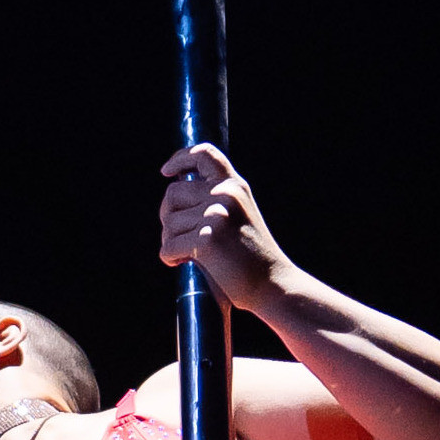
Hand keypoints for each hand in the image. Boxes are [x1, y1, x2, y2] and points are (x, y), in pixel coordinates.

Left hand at [157, 142, 291, 309]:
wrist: (272, 284)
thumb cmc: (252, 257)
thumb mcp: (239, 215)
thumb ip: (215, 200)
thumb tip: (173, 199)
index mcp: (235, 186)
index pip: (204, 155)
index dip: (180, 159)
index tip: (166, 172)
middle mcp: (225, 195)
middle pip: (173, 194)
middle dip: (167, 217)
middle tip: (176, 237)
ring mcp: (216, 216)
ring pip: (168, 223)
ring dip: (169, 241)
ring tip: (185, 254)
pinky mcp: (206, 240)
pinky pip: (168, 247)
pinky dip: (169, 258)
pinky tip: (180, 263)